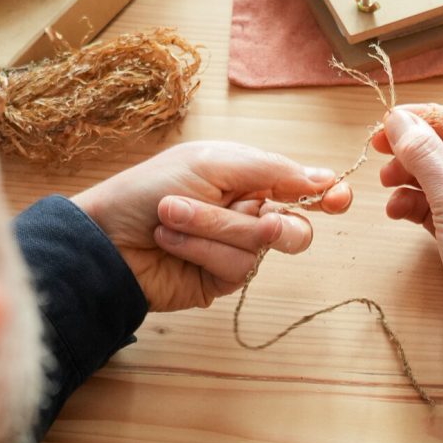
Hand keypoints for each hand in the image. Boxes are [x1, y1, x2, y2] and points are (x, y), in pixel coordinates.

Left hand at [72, 141, 351, 311]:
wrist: (104, 236)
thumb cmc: (148, 188)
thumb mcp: (212, 163)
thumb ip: (272, 170)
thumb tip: (323, 177)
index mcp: (249, 179)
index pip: (302, 188)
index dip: (325, 194)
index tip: (338, 199)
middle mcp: (248, 214)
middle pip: (295, 227)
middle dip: (264, 221)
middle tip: (258, 217)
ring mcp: (235, 250)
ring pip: (261, 246)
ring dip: (214, 228)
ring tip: (172, 218)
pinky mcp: (220, 280)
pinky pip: (237, 266)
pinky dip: (203, 250)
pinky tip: (173, 242)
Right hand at [374, 105, 442, 354]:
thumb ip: (424, 154)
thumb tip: (397, 119)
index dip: (425, 119)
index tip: (387, 122)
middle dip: (413, 152)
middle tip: (379, 152)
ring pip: (441, 179)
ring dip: (410, 179)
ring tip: (386, 186)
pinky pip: (438, 207)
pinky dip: (415, 206)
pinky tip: (396, 212)